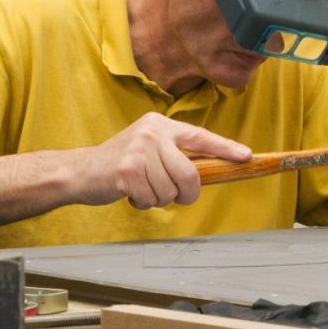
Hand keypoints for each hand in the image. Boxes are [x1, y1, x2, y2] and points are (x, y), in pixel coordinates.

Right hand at [78, 113, 250, 209]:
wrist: (81, 171)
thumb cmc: (120, 165)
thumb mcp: (149, 149)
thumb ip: (175, 155)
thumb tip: (211, 169)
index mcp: (161, 125)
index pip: (200, 136)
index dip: (225, 148)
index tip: (246, 156)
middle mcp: (151, 133)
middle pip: (189, 174)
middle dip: (187, 194)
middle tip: (176, 197)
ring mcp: (138, 150)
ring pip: (170, 190)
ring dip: (159, 199)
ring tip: (143, 189)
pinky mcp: (127, 170)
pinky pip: (151, 198)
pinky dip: (144, 203)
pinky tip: (131, 193)